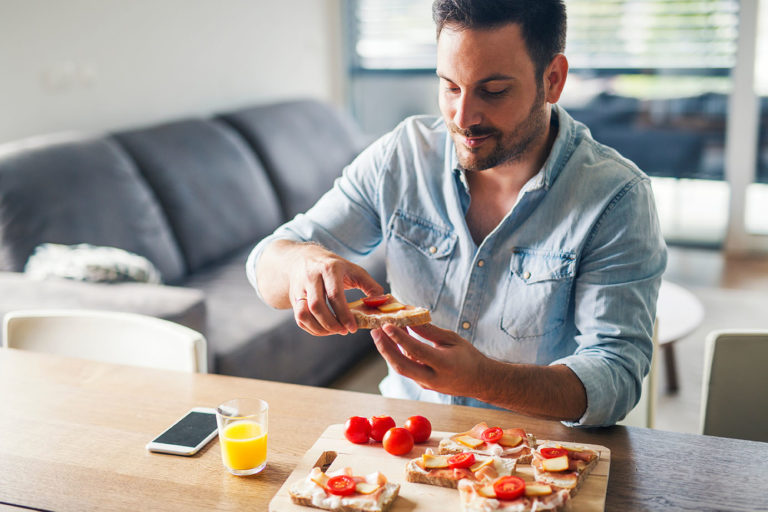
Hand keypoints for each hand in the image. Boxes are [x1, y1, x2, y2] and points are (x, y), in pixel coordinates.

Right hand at [286, 243, 382, 335]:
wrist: (302, 258)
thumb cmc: (333, 266)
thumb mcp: (353, 269)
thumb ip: (370, 285)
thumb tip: (382, 301)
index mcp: (329, 269)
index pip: (335, 295)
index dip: (344, 314)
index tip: (353, 328)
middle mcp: (311, 277)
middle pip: (317, 306)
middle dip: (331, 324)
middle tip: (344, 331)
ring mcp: (300, 288)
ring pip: (304, 314)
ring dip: (319, 328)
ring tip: (334, 331)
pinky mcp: (293, 297)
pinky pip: (299, 318)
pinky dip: (311, 328)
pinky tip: (324, 329)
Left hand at [371, 323, 488, 396]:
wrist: (479, 382)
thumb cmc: (468, 357)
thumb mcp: (452, 339)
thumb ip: (429, 331)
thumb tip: (410, 318)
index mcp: (444, 365)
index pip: (416, 351)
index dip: (399, 338)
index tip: (386, 325)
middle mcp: (432, 378)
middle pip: (401, 366)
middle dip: (385, 348)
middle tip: (374, 331)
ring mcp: (426, 384)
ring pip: (400, 368)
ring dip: (387, 351)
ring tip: (378, 333)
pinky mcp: (422, 384)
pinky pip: (405, 368)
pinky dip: (396, 354)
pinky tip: (391, 341)